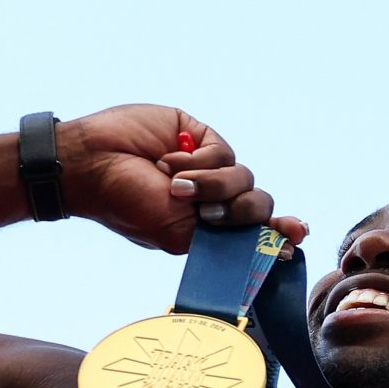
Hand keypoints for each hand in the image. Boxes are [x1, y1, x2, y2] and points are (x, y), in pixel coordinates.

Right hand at [56, 104, 308, 255]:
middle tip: (206, 213)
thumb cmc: (127, 205)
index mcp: (209, 228)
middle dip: (238, 211)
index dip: (280, 233)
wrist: (92, 165)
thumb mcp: (178, 235)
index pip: (256, 231)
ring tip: (174, 185)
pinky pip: (223, 152)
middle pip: (258, 205)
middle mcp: (214, 198)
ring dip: (210, 184)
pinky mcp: (200, 138)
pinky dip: (196, 162)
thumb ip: (225, 242)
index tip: (296, 235)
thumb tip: (277, 249)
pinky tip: (167, 162)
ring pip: (244, 178)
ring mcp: (208, 167)